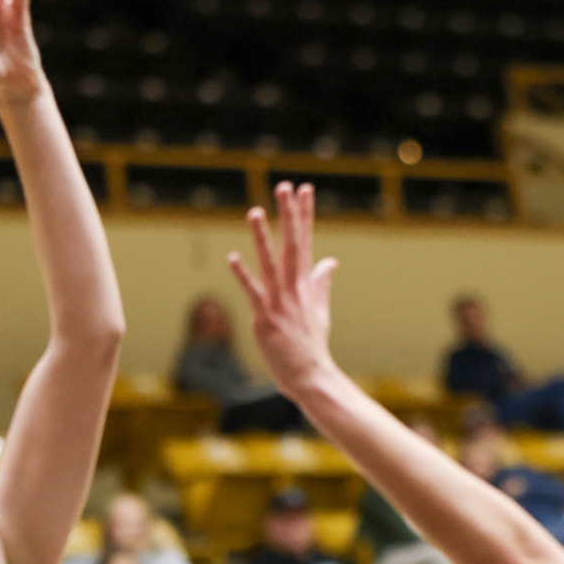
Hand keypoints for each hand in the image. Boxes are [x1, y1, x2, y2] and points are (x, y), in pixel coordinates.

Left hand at [229, 182, 338, 396]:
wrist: (311, 376)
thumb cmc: (312, 345)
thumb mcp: (321, 310)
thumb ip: (322, 282)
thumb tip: (331, 261)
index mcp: (306, 285)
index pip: (306, 242)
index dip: (304, 215)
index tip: (304, 189)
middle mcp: (295, 289)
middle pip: (292, 245)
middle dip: (288, 215)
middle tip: (285, 186)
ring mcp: (281, 304)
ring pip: (271, 264)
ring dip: (263, 237)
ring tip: (255, 211)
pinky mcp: (266, 320)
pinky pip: (253, 294)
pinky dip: (243, 275)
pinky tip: (232, 257)